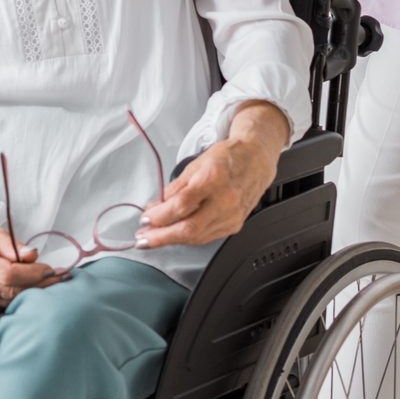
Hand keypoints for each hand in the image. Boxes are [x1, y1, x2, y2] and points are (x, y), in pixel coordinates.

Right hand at [0, 209, 65, 310]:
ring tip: (54, 283)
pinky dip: (22, 299)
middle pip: (12, 291)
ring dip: (34, 294)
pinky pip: (4, 306)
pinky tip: (36, 290)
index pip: (8, 274)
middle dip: (40, 285)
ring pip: (10, 301)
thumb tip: (33, 255)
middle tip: (62, 277)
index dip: (32, 274)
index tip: (51, 269)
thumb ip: (12, 244)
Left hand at [134, 104, 291, 248]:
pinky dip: (188, 238)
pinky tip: (176, 235)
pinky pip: (207, 237)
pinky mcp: (235, 225)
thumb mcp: (195, 165)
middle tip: (143, 239)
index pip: (182, 205)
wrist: (256, 160)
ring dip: (172, 240)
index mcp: (213, 179)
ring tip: (155, 239)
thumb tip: (156, 208)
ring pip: (197, 237)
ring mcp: (232, 215)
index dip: (160, 216)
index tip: (145, 219)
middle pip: (189, 228)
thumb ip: (175, 188)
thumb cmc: (227, 158)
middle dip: (162, 237)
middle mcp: (226, 200)